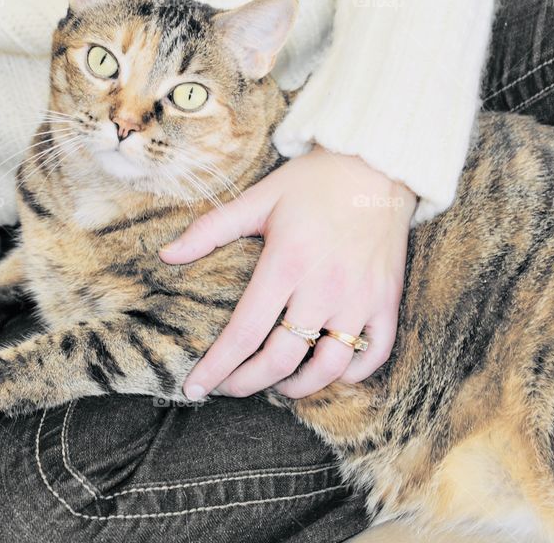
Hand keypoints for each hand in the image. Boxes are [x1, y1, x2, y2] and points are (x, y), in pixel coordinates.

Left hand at [160, 147, 415, 399]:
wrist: (376, 164)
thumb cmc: (312, 182)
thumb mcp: (258, 198)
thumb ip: (210, 229)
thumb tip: (166, 255)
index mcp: (286, 263)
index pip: (244, 332)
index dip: (216, 367)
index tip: (194, 389)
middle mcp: (323, 287)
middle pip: (281, 359)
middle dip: (248, 383)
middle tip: (229, 388)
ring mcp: (359, 298)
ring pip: (329, 367)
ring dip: (300, 387)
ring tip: (278, 386)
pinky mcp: (386, 301)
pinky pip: (373, 354)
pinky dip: (350, 373)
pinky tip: (328, 371)